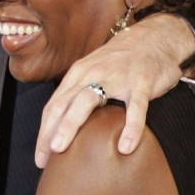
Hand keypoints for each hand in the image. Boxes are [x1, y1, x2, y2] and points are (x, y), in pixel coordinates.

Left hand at [35, 13, 194, 167]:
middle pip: (63, 104)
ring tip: (62, 149)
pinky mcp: (141, 82)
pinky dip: (130, 127)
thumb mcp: (94, 72)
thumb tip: (66, 126)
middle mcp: (91, 74)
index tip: (40, 157)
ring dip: (71, 125)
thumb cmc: (121, 61)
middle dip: (50, 132)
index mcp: (78, 74)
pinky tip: (126, 148)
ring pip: (87, 101)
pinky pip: (135, 107)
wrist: (154, 37)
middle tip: (44, 157)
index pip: (54, 105)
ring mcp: (116, 77)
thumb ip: (80, 93)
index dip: (44, 131)